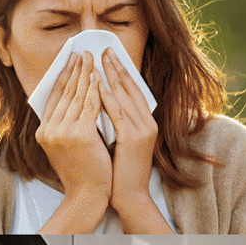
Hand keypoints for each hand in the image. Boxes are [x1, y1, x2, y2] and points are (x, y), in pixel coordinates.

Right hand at [35, 51, 111, 232]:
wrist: (87, 195)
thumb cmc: (82, 172)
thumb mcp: (66, 147)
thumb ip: (65, 126)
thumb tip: (72, 103)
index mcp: (44, 131)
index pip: (54, 96)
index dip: (64, 75)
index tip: (72, 59)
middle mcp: (49, 129)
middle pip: (65, 91)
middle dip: (76, 69)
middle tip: (84, 51)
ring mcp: (62, 132)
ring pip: (77, 95)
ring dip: (86, 73)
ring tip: (94, 57)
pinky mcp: (79, 135)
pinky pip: (90, 105)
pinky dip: (96, 89)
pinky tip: (101, 77)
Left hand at [98, 48, 172, 232]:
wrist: (129, 195)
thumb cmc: (121, 171)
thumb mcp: (122, 142)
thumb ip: (118, 123)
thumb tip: (102, 104)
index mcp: (148, 124)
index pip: (134, 92)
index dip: (122, 73)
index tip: (109, 57)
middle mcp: (149, 124)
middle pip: (132, 89)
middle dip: (117, 67)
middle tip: (103, 49)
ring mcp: (143, 131)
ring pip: (125, 96)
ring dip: (111, 75)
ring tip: (99, 59)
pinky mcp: (133, 139)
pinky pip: (117, 112)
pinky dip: (107, 96)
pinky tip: (96, 83)